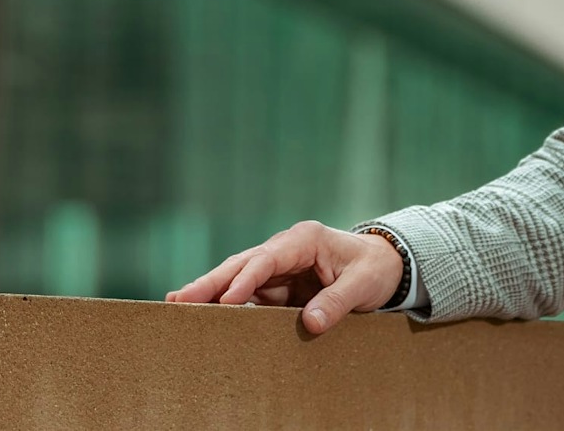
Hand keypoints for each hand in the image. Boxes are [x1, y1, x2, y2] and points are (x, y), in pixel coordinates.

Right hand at [164, 220, 403, 333]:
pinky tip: (203, 313)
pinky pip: (248, 294)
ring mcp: (279, 267)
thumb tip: (311, 323)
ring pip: (238, 278)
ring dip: (210, 292)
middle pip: (242, 264)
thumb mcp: (363, 284)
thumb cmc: (375, 269)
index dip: (245, 280)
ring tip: (176, 305)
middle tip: (178, 299)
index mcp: (304, 239)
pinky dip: (226, 303)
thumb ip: (337, 302)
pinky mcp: (278, 284)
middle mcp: (285, 249)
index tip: (225, 301)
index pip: (266, 259)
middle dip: (210, 282)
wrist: (386, 264)